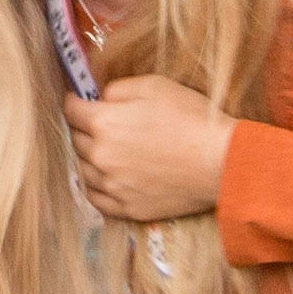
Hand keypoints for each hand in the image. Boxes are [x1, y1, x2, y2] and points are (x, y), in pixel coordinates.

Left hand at [67, 75, 237, 228]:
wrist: (221, 162)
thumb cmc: (191, 118)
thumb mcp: (154, 86)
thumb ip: (118, 89)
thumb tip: (101, 98)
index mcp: (104, 123)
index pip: (71, 110)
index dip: (75, 102)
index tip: (79, 101)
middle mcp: (101, 156)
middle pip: (78, 140)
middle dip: (86, 129)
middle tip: (101, 124)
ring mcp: (113, 186)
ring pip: (85, 170)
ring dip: (91, 158)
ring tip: (108, 151)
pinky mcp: (128, 208)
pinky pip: (97, 199)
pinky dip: (97, 187)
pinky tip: (108, 179)